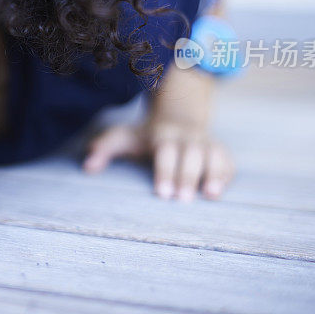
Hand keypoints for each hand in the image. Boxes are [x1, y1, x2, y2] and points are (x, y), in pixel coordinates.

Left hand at [82, 120, 234, 200]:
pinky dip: (226, 173)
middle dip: (188, 176)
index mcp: (163, 134)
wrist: (176, 112)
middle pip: (191, 154)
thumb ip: (104, 149)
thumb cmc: (145, 134)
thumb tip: (87, 166)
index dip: (165, 171)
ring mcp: (205, 142)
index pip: (166, 151)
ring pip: (214, 154)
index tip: (162, 194)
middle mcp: (187, 137)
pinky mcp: (217, 150)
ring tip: (211, 196)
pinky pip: (227, 159)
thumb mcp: (123, 136)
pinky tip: (221, 190)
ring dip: (214, 173)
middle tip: (183, 201)